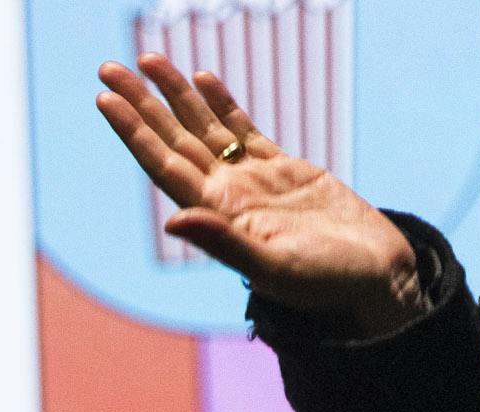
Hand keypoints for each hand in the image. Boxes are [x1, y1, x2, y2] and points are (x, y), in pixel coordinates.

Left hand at [95, 54, 423, 337]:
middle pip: (173, 138)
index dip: (133, 132)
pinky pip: (242, 130)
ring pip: (203, 127)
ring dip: (174, 95)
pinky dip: (221, 104)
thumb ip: (224, 242)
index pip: (163, 164)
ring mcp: (252, 180)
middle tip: (108, 68)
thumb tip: (174, 221)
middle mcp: (226, 194)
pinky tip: (202, 79)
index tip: (106, 100)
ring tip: (146, 60)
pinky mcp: (282, 170)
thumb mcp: (273, 267)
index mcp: (217, 214)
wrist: (372, 278)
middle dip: (141, 103)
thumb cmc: (325, 283)